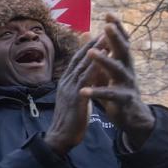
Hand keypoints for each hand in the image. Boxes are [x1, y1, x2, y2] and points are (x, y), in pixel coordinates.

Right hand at [45, 37, 99, 156]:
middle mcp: (66, 82)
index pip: (77, 61)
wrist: (59, 137)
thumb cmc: (68, 120)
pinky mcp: (76, 99)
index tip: (99, 35)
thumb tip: (83, 79)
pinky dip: (95, 68)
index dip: (88, 47)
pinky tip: (103, 61)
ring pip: (84, 67)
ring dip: (96, 52)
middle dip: (94, 44)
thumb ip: (77, 87)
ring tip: (107, 40)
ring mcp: (70, 89)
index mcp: (65, 82)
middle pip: (81, 59)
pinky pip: (87, 81)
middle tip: (106, 30)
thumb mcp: (71, 99)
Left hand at [80, 15, 154, 149]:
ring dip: (104, 61)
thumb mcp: (107, 70)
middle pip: (122, 51)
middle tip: (106, 27)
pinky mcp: (122, 100)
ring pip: (117, 70)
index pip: (121, 41)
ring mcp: (127, 84)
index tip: (109, 14)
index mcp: (122, 61)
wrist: (130, 116)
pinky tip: (84, 90)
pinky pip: (109, 95)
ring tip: (92, 52)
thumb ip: (99, 53)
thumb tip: (86, 34)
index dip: (116, 28)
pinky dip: (96, 92)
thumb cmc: (116, 89)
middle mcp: (127, 69)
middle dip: (115, 38)